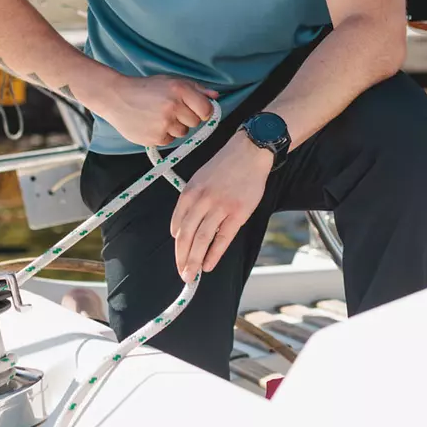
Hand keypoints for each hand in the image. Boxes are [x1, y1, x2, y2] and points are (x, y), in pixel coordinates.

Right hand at [99, 75, 218, 146]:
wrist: (116, 97)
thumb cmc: (146, 88)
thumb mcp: (171, 81)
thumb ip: (196, 89)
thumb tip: (216, 96)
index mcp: (180, 90)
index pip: (206, 109)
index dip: (203, 111)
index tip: (196, 110)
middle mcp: (173, 106)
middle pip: (195, 122)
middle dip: (187, 117)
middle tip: (171, 110)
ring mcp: (164, 123)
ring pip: (183, 132)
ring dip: (175, 127)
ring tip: (159, 116)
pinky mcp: (155, 137)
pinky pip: (169, 140)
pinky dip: (163, 134)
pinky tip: (152, 123)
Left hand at [171, 131, 271, 281]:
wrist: (249, 151)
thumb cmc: (225, 165)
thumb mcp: (200, 178)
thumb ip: (191, 201)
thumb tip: (182, 228)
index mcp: (191, 191)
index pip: (178, 224)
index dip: (177, 245)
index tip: (178, 257)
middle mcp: (203, 200)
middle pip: (186, 235)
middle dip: (182, 258)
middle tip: (182, 274)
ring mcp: (221, 207)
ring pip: (202, 240)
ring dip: (194, 261)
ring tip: (191, 275)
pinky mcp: (238, 212)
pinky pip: (223, 238)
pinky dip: (214, 254)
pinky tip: (208, 265)